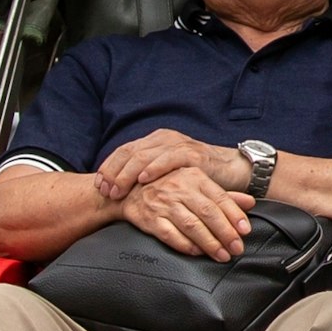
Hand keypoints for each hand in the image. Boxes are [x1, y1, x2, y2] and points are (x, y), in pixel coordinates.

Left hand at [97, 128, 241, 198]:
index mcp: (155, 141)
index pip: (124, 151)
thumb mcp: (168, 172)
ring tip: (118, 189)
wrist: (232, 169)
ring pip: (144, 156)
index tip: (99, 185)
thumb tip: (119, 186)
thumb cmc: (198, 175)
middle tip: (105, 190)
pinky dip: (154, 169)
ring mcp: (178, 145)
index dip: (108, 167)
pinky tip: (143, 179)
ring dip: (127, 174)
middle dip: (113, 173)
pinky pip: (168, 159)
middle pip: (129, 152)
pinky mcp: (192, 154)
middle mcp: (164, 139)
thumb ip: (148, 173)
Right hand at [119, 164, 252, 260]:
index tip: (246, 231)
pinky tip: (197, 253)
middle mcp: (179, 188)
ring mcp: (163, 204)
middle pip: (208, 213)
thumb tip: (250, 202)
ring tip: (222, 255)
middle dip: (226, 233)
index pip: (219, 198)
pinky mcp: (150, 219)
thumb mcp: (196, 184)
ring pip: (191, 225)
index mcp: (194, 177)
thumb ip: (223, 195)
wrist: (128, 190)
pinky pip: (170, 235)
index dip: (235, 215)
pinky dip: (185, 245)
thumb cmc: (168, 187)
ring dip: (209, 243)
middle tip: (237, 248)